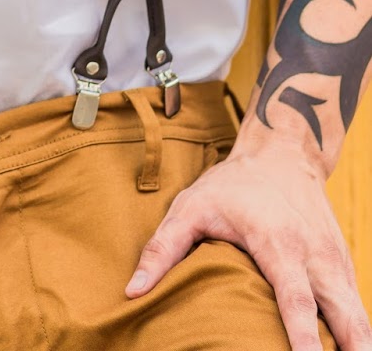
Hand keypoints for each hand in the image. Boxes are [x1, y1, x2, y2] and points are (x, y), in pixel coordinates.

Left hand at [125, 137, 371, 349]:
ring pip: (358, 315)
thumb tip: (133, 291)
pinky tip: (350, 350)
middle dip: (351, 347)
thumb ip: (163, 249)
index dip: (302, 338)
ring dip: (359, 344)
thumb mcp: (192, 206)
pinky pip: (357, 308)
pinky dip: (358, 334)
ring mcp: (335, 261)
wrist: (284, 152)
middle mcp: (314, 256)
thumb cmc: (233, 185)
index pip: (295, 299)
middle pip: (342, 314)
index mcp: (277, 244)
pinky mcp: (345, 265)